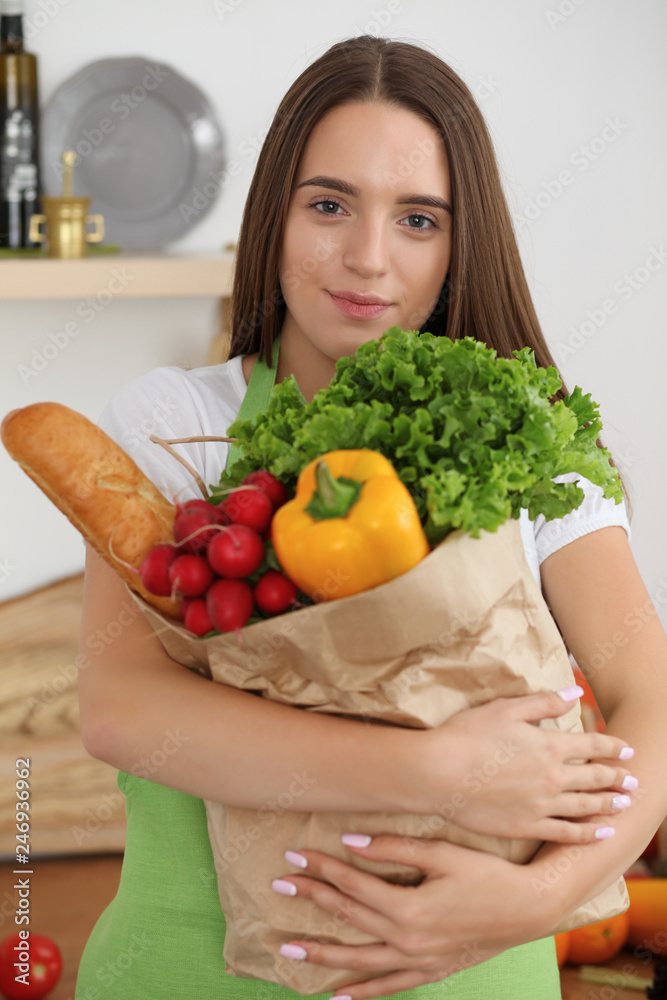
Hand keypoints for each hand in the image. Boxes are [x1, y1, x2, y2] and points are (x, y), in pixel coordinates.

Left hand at [272, 834, 559, 998]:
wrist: (528, 909)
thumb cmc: (487, 874)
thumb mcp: (442, 853)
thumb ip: (395, 849)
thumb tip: (351, 842)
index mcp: (407, 906)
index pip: (352, 883)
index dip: (320, 867)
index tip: (293, 855)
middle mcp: (407, 938)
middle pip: (348, 916)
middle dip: (311, 900)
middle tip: (278, 886)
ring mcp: (418, 960)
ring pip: (359, 960)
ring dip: (321, 954)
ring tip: (287, 950)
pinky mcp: (431, 971)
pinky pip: (390, 986)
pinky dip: (363, 993)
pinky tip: (339, 996)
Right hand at [413, 689, 635, 842]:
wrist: (439, 773)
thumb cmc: (467, 735)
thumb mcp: (506, 708)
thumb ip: (544, 702)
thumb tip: (576, 694)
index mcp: (549, 745)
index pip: (591, 743)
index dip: (612, 745)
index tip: (626, 748)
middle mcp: (553, 777)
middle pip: (595, 777)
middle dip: (617, 778)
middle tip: (632, 780)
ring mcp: (542, 805)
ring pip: (586, 807)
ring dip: (608, 805)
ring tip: (624, 805)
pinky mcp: (527, 827)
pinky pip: (566, 833)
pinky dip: (588, 834)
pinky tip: (602, 833)